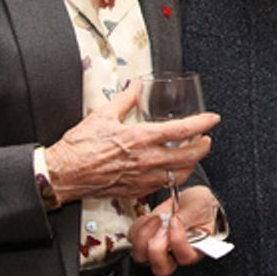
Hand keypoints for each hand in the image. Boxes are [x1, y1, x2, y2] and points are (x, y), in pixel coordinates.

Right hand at [43, 84, 217, 202]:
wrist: (64, 174)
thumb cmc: (79, 148)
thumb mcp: (103, 114)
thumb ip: (125, 99)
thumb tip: (135, 85)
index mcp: (139, 138)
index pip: (181, 130)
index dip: (202, 124)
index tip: (212, 119)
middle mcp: (145, 159)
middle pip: (188, 156)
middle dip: (203, 147)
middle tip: (206, 139)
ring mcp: (142, 177)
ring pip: (179, 174)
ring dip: (191, 163)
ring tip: (193, 154)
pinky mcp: (136, 190)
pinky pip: (163, 185)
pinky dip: (173, 177)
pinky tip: (172, 170)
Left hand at [126, 186, 219, 275]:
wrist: (187, 199)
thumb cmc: (199, 206)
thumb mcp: (200, 205)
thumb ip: (188, 217)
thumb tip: (173, 223)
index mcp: (194, 250)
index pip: (186, 258)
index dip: (178, 242)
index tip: (176, 221)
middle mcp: (175, 255)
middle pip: (161, 268)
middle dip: (157, 248)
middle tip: (162, 227)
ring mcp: (158, 250)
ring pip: (142, 257)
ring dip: (145, 236)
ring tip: (157, 219)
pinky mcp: (145, 240)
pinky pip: (133, 239)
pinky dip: (139, 226)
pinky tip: (151, 217)